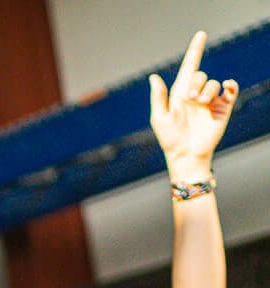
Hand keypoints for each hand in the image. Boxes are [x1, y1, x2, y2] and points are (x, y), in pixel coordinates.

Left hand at [150, 32, 238, 178]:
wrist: (186, 154)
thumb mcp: (159, 118)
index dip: (195, 51)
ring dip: (207, 91)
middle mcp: (195, 94)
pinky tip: (225, 89)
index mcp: (180, 93)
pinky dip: (230, 85)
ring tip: (201, 104)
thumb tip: (153, 77)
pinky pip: (231, 89)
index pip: (189, 67)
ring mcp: (210, 100)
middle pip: (200, 75)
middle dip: (196, 83)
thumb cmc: (169, 139)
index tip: (201, 35)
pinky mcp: (223, 107)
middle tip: (191, 99)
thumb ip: (158, 97)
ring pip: (213, 83)